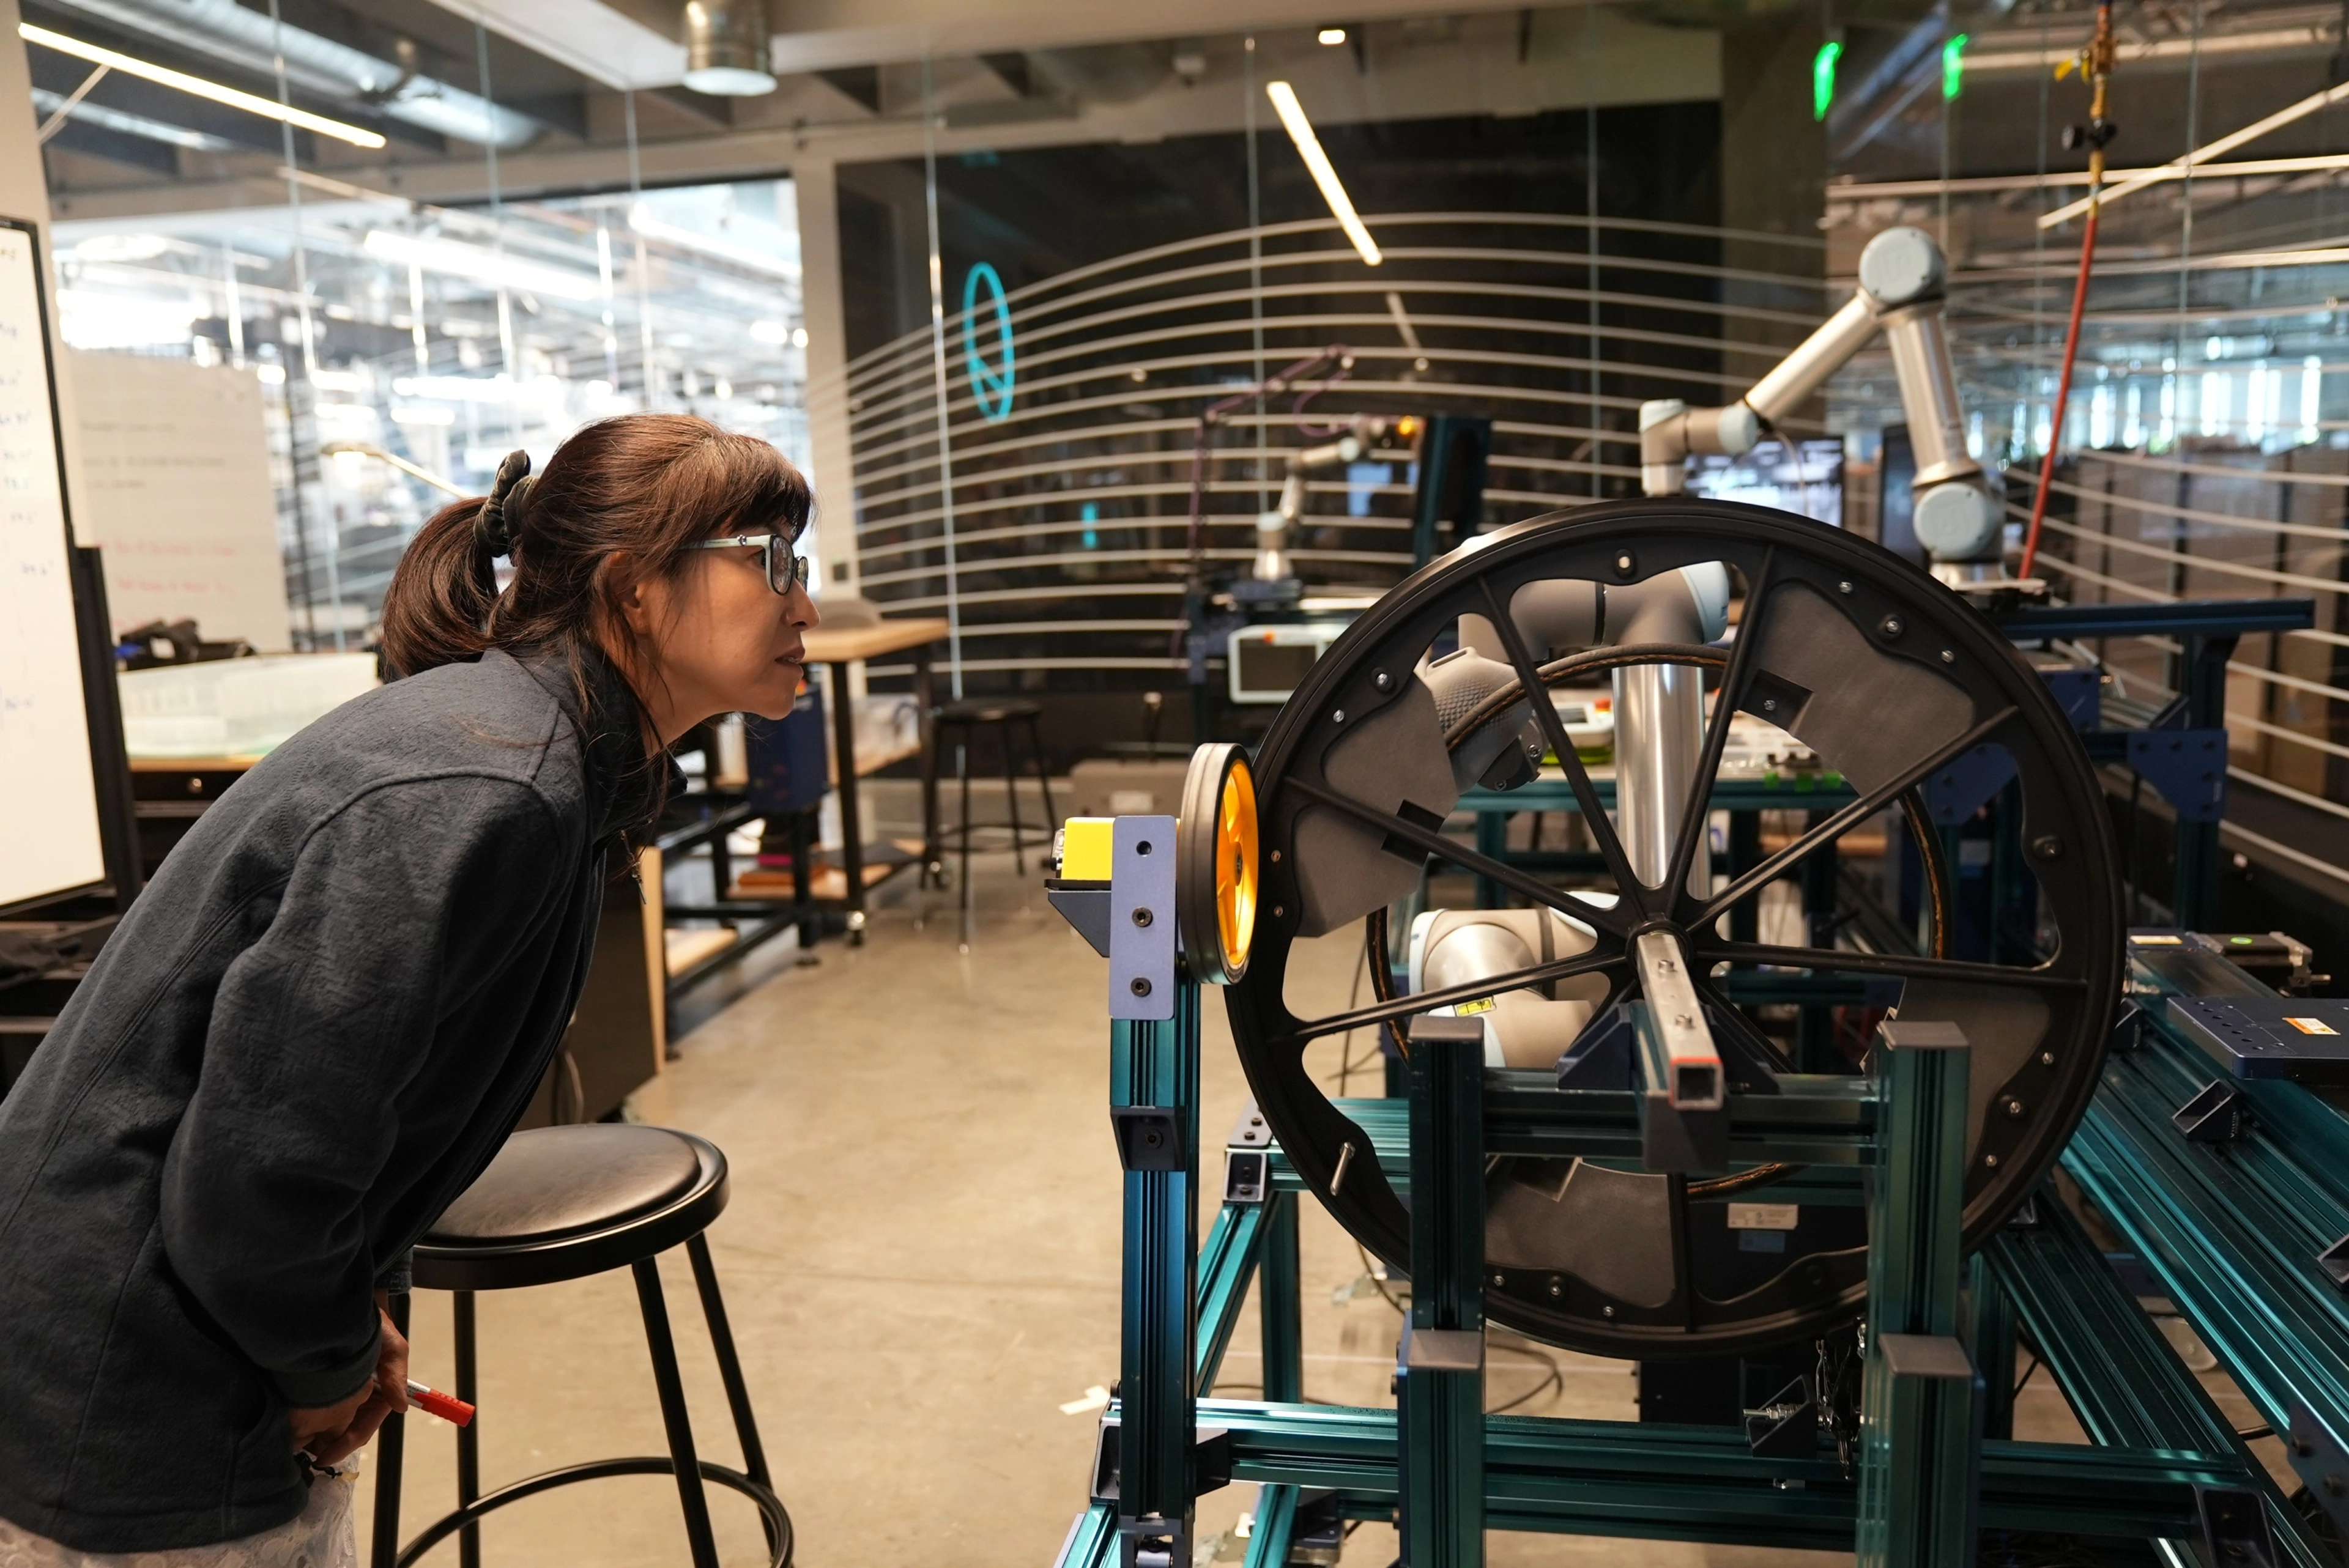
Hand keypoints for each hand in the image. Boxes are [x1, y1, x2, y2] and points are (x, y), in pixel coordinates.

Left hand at [292, 1303, 409, 1464]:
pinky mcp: (322, 1389)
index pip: (361, 1430)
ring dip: (316, 1438)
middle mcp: (359, 1401)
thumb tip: (400, 1407)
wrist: (351, 1308)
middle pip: (343, 1433)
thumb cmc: (377, 1328)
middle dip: (327, 1447)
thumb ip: (396, 1376)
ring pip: (328, 1426)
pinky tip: (293, 1426)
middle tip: (304, 1456)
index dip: (344, 1446)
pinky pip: (315, 1411)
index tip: (323, 1458)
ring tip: (296, 1446)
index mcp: (377, 1398)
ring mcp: (341, 1396)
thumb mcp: (393, 1349)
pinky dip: (307, 1422)